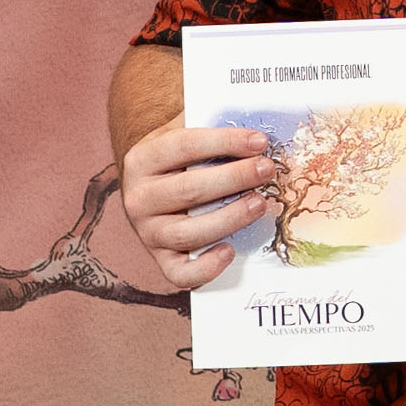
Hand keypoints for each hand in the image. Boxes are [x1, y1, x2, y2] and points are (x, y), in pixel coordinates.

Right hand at [121, 123, 273, 290]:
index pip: (185, 146)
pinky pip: (181, 274)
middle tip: (267, 169)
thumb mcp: (182, 135)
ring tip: (259, 203)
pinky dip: (207, 267)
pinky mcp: (161, 260)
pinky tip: (230, 250)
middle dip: (235, 178)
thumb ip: (211, 132)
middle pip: (189, 189)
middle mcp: (139, 198)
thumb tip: (255, 134)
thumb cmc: (178, 161)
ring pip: (188, 232)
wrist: (150, 189)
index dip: (225, 142)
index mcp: (142, 160)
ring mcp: (148, 233)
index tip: (259, 142)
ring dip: (230, 218)